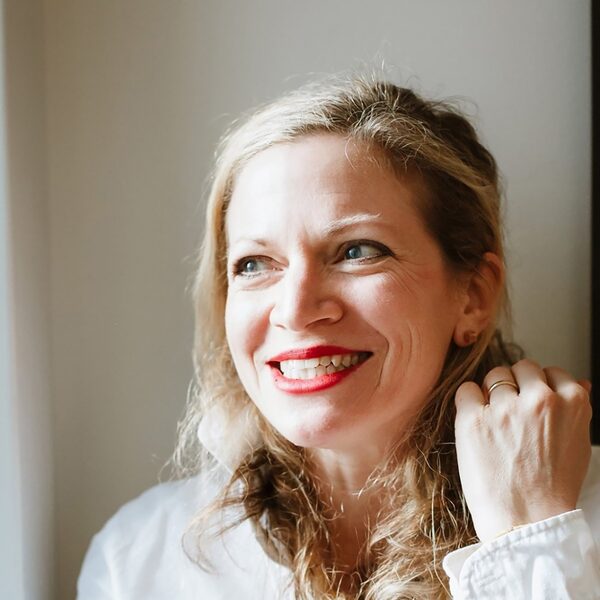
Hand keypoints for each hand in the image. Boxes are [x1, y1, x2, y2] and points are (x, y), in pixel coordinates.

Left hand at [454, 358, 591, 542]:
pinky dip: (468, 400)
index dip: (539, 386)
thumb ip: (574, 410)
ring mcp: (505, 408)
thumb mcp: (577, 445)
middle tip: (511, 410)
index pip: (551, 372)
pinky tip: (474, 421)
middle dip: (516, 384)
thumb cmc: (552, 488)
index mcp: (571, 403)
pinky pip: (466, 389)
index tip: (531, 402)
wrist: (526, 521)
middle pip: (522, 368)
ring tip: (494, 421)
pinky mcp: (474, 418)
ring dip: (491, 391)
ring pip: (494, 375)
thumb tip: (580, 383)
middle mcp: (540, 400)